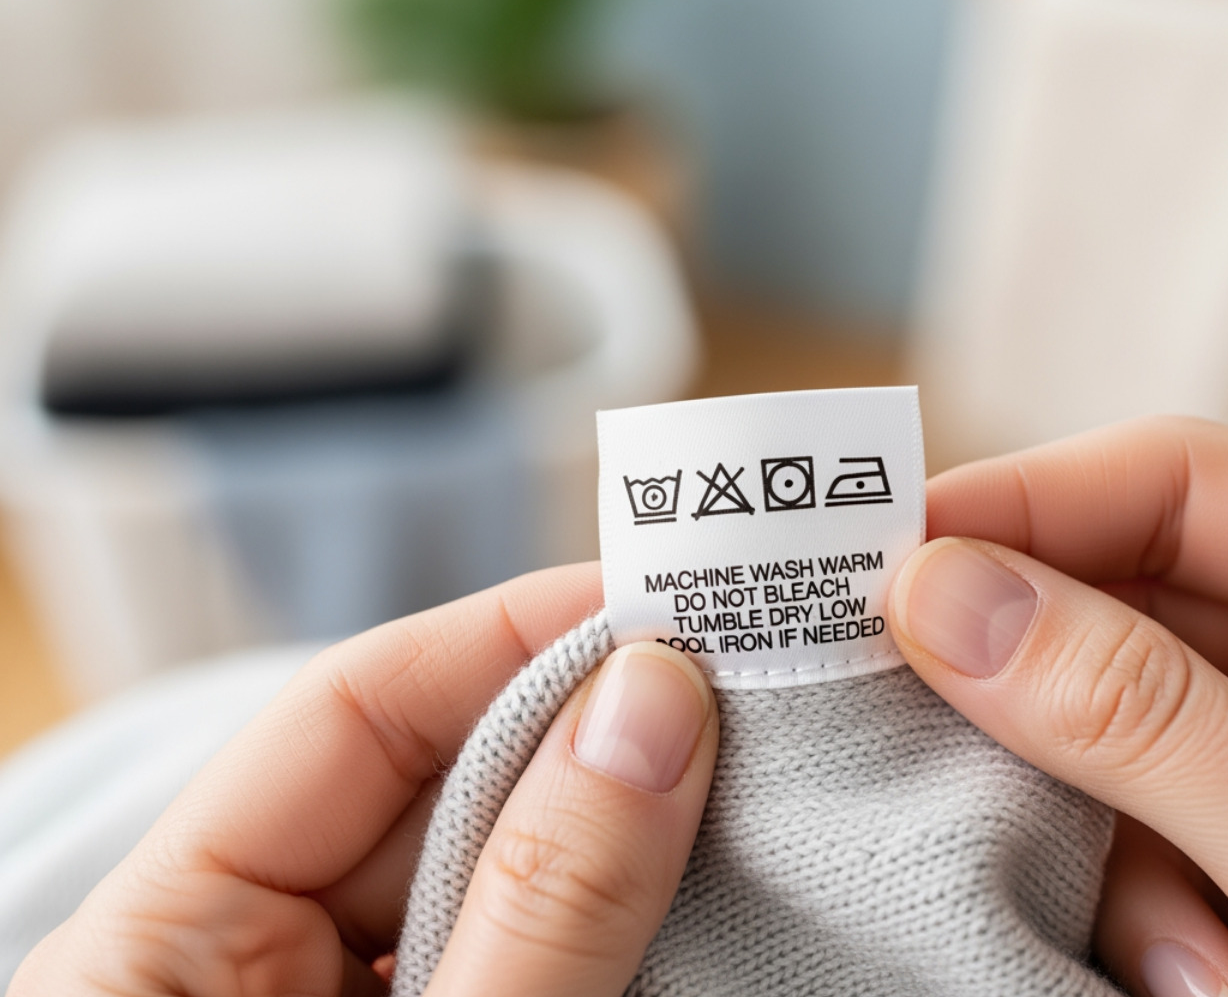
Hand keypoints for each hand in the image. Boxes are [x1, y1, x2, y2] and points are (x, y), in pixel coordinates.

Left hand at [9, 564, 718, 996]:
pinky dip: (610, 912)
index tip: (650, 597)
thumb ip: (539, 906)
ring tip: (742, 772)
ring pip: (495, 869)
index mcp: (156, 952)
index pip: (340, 714)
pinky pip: (525, 946)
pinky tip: (698, 874)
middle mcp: (242, 965)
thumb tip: (653, 707)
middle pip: (432, 785)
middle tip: (736, 681)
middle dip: (583, 729)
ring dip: (616, 825)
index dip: (501, 636)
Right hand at [889, 416, 1227, 996]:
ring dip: (1116, 855)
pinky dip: (1151, 907)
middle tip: (942, 763)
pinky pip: (1149, 818)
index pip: (1180, 480)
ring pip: (1120, 731)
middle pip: (1129, 606)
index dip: (1017, 507)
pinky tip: (1212, 979)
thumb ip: (1139, 719)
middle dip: (1062, 725)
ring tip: (1200, 970)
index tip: (877, 559)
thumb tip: (942, 598)